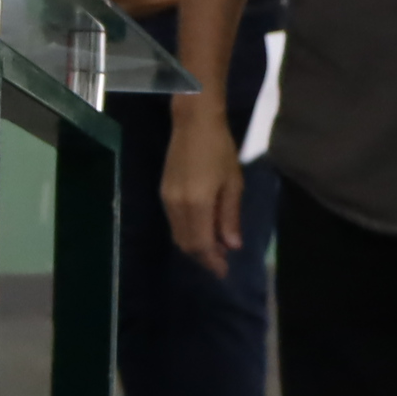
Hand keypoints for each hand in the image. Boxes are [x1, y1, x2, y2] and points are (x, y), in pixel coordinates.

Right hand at [161, 102, 245, 278]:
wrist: (193, 123)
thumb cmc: (219, 149)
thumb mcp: (233, 183)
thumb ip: (230, 216)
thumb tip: (232, 246)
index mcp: (197, 204)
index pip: (202, 243)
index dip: (212, 261)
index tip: (224, 272)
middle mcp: (177, 205)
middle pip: (186, 243)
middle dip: (203, 257)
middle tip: (221, 263)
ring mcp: (167, 199)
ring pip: (178, 234)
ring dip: (195, 245)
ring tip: (215, 248)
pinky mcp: (163, 192)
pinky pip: (174, 222)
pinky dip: (188, 232)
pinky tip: (203, 229)